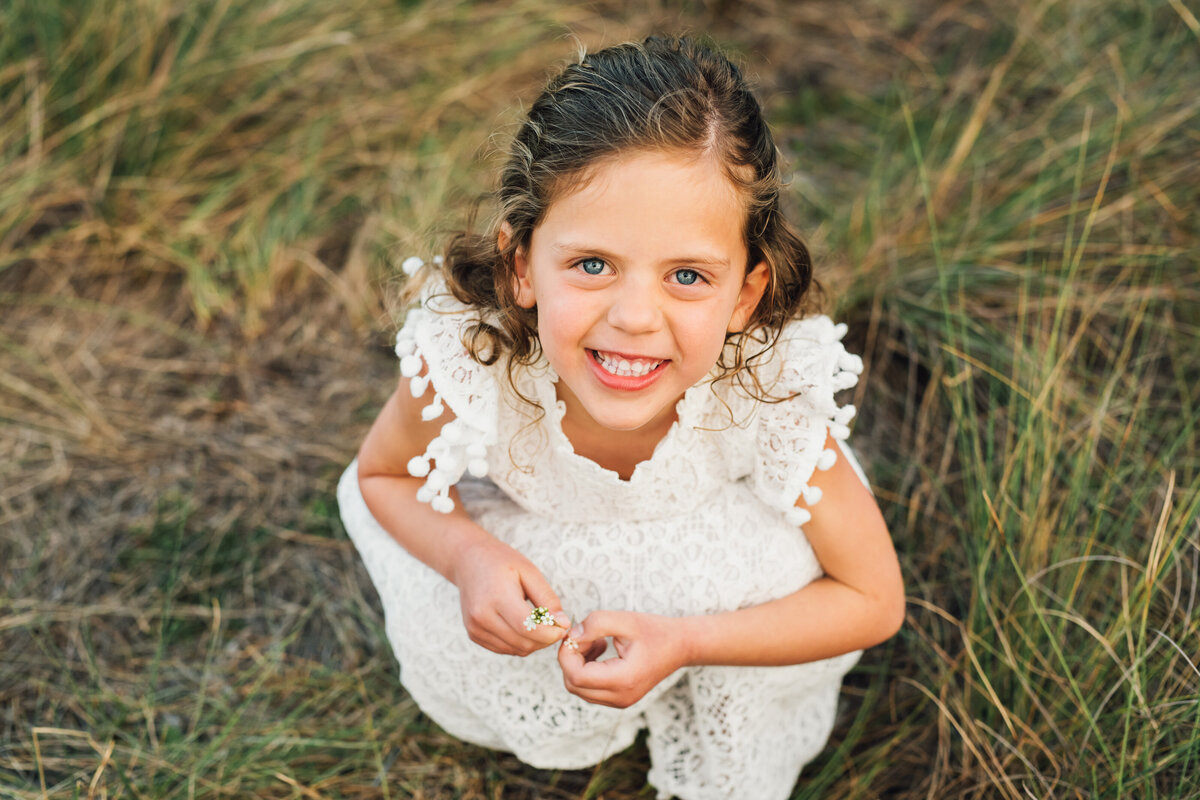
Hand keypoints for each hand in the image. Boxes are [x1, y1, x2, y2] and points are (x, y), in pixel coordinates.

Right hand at [450, 536, 568, 655]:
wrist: (468, 561)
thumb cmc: (500, 562)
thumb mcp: (529, 572)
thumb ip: (547, 599)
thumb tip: (563, 624)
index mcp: (496, 597)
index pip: (527, 627)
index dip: (550, 633)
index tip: (563, 626)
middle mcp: (481, 617)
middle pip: (523, 643)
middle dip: (546, 639)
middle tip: (555, 624)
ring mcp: (475, 628)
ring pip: (516, 650)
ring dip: (534, 642)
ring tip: (539, 622)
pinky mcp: (474, 635)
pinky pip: (505, 649)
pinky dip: (520, 642)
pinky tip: (523, 625)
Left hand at [557, 610, 688, 707]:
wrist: (682, 646)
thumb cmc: (656, 631)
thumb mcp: (625, 620)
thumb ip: (596, 624)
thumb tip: (573, 636)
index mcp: (623, 680)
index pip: (576, 676)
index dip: (567, 654)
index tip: (575, 633)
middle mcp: (620, 697)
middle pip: (574, 685)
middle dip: (570, 658)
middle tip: (584, 635)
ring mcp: (620, 701)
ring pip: (579, 689)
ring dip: (578, 663)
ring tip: (596, 640)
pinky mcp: (620, 698)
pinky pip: (590, 689)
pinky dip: (587, 669)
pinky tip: (600, 649)